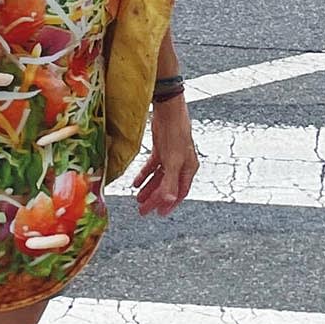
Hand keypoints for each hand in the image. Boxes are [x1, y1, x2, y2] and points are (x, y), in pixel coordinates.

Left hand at [130, 95, 198, 217]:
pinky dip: (144, 174)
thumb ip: (170, 181)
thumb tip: (167, 200)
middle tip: (143, 210)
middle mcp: (180, 164)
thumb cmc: (176, 133)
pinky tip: (136, 182)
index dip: (169, 204)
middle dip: (155, 199)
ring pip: (159, 177)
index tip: (158, 214)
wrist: (168, 110)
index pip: (179, 192)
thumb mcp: (173, 160)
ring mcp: (170, 156)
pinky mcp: (161, 149)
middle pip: (167, 187)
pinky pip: (152, 166)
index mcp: (188, 169)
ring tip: (138, 198)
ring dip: (149, 188)